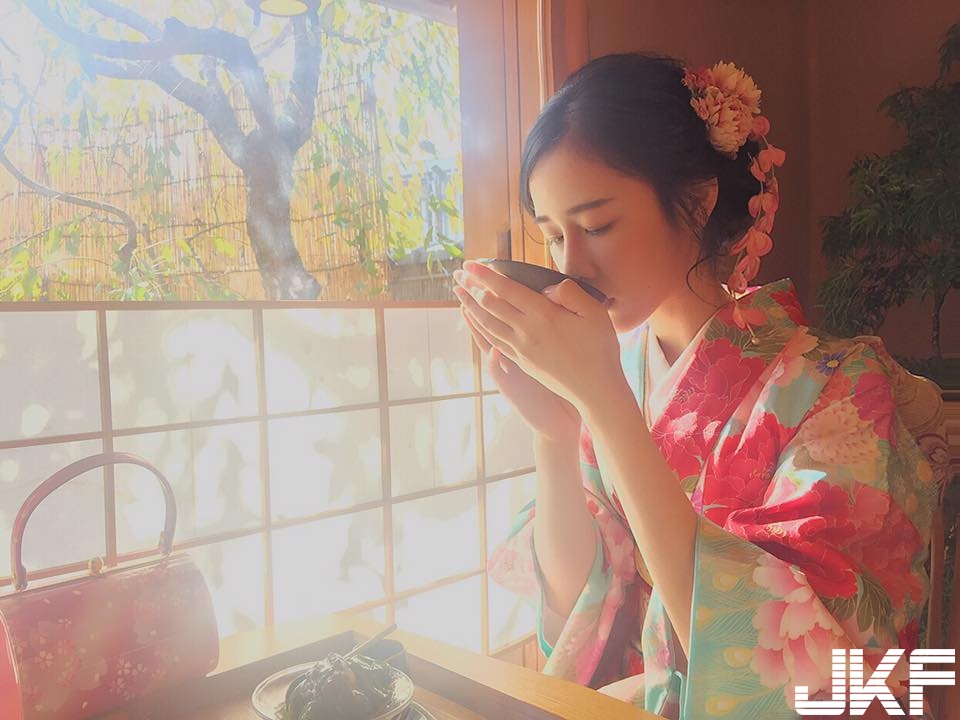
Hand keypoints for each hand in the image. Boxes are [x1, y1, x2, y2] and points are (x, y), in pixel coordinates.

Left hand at [453, 260, 622, 416]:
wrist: (595, 390)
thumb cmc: (600, 350)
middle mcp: (526, 332)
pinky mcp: (521, 362)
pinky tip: (475, 321)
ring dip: (470, 306)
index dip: (486, 275)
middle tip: (458, 275)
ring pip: (487, 323)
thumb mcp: (595, 314)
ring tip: (458, 294)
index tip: (470, 264)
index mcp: (544, 316)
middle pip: (490, 305)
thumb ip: (570, 293)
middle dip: (471, 287)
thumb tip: (547, 289)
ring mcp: (521, 349)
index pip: (506, 290)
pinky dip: (479, 327)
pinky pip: (493, 340)